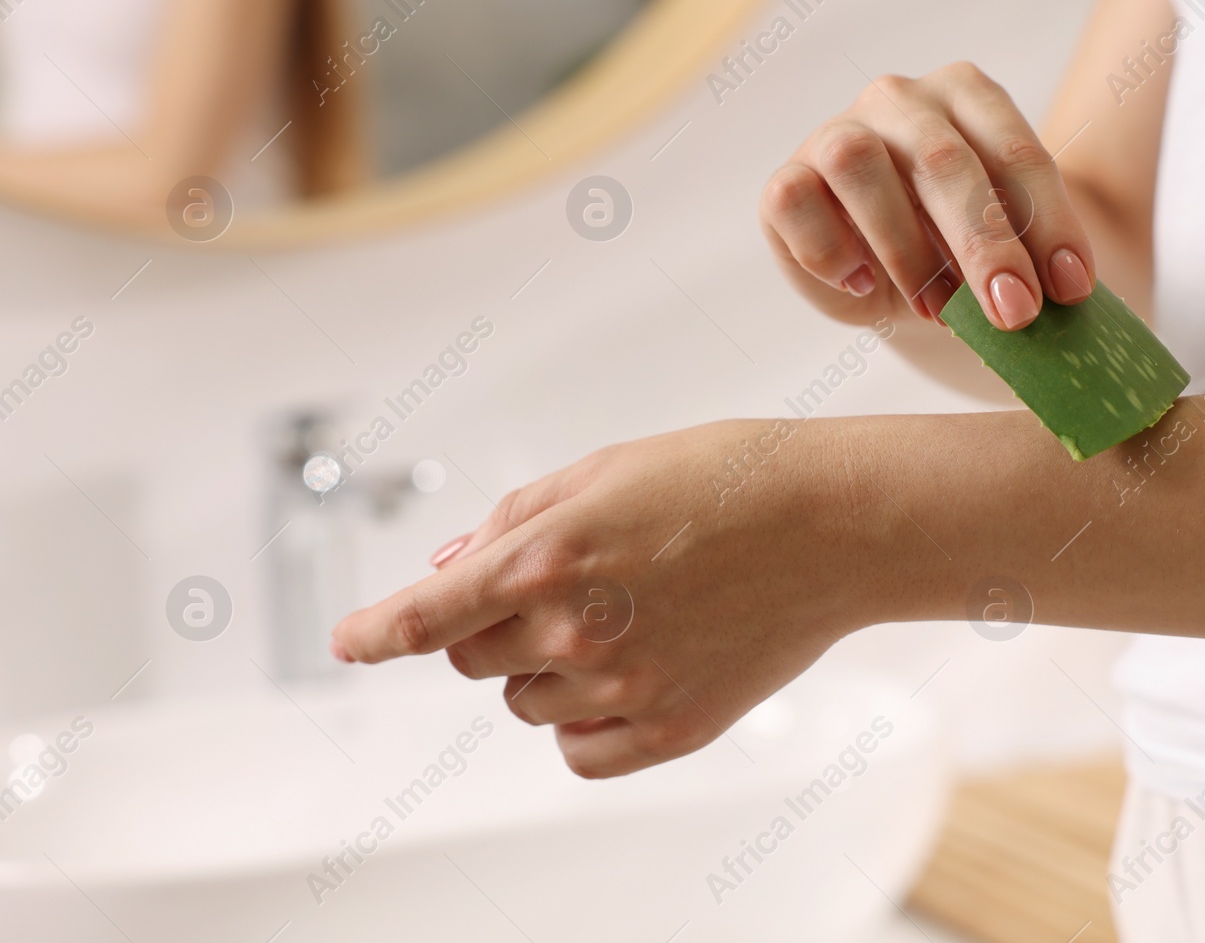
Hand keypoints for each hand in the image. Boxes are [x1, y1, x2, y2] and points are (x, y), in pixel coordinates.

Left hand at [329, 420, 879, 777]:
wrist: (835, 524)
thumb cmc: (730, 479)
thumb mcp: (607, 469)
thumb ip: (517, 518)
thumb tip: (455, 564)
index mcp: (551, 554)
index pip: (428, 613)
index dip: (377, 631)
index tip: (351, 641)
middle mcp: (577, 629)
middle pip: (473, 659)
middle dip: (491, 625)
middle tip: (556, 588)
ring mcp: (625, 687)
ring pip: (526, 703)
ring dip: (540, 668)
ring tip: (616, 617)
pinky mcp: (672, 728)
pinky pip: (581, 753)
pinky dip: (579, 723)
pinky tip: (616, 680)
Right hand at [758, 61, 1095, 330]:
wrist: (895, 272)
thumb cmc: (962, 250)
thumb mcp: (1008, 247)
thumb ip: (1027, 257)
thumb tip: (1042, 299)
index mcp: (968, 94)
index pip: (1015, 151)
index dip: (1048, 222)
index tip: (1071, 290)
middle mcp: (900, 99)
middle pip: (942, 159)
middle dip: (984, 244)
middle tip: (1014, 312)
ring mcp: (835, 132)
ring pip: (858, 164)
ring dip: (906, 248)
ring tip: (938, 310)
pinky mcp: (786, 179)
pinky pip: (793, 199)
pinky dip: (830, 249)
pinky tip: (864, 285)